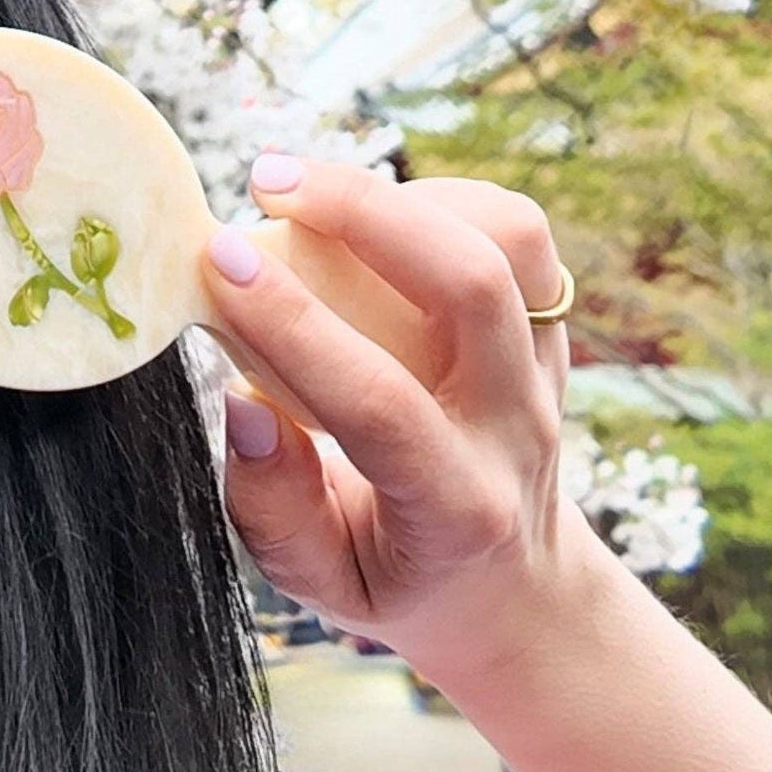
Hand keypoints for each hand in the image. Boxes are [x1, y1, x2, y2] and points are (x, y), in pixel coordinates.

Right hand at [205, 157, 603, 683]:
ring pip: (512, 241)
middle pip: (472, 286)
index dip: (293, 322)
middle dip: (363, 212)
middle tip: (264, 182)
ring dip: (407, 194)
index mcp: (456, 505)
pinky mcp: (552, 328)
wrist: (511, 588)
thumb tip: (239, 410)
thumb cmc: (397, 581)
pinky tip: (372, 213)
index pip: (381, 400)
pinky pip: (521, 233)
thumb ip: (274, 507)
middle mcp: (517, 427)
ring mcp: (546, 371)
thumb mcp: (320, 582)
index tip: (219, 261)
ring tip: (312, 191)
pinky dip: (445, 199)